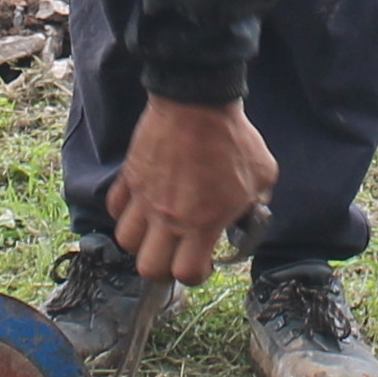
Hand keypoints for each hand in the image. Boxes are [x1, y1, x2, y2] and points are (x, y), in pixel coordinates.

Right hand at [108, 95, 276, 284]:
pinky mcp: (130, 177)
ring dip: (140, 243)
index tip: (205, 260)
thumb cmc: (233, 138)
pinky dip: (124, 212)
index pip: (187, 273)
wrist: (198, 102)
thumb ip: (258, 203)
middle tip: (175, 254)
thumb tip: (252, 212)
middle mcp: (168, 218)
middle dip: (163, 269)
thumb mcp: (262, 175)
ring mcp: (144, 198)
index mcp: (202, 223)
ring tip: (156, 232)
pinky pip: (114, 207)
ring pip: (125, 241)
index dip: (197, 274)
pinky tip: (141, 205)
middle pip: (149, 268)